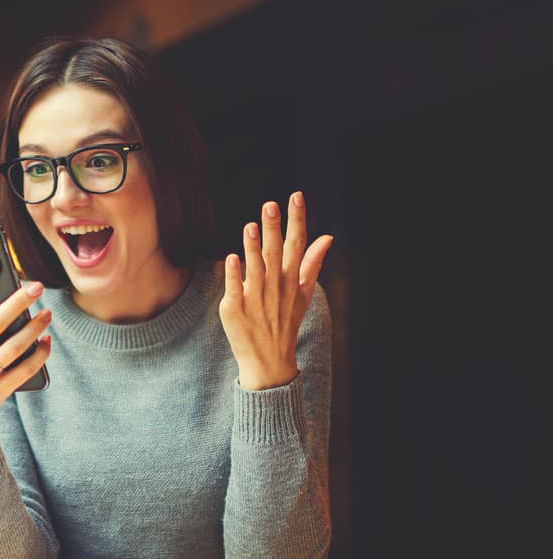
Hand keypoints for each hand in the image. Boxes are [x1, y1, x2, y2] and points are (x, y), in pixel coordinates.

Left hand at [218, 191, 332, 390]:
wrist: (269, 362)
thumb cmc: (284, 323)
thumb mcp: (303, 294)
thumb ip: (312, 264)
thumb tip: (327, 237)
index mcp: (291, 281)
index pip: (296, 245)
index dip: (297, 220)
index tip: (296, 196)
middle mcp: (275, 288)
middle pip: (275, 254)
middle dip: (274, 229)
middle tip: (270, 204)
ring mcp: (255, 300)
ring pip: (255, 270)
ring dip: (253, 248)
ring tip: (251, 226)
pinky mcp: (235, 311)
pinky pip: (235, 290)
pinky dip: (234, 275)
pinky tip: (232, 258)